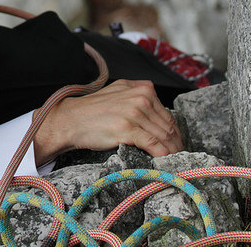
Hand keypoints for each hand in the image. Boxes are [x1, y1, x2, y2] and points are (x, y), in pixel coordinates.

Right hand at [33, 80, 182, 165]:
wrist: (71, 119)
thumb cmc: (92, 110)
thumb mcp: (119, 92)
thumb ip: (139, 97)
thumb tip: (158, 116)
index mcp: (142, 88)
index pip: (167, 113)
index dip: (174, 131)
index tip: (176, 143)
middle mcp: (141, 97)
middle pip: (168, 125)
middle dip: (176, 143)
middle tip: (179, 156)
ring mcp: (135, 112)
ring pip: (164, 136)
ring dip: (172, 152)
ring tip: (175, 162)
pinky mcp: (128, 128)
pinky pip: (154, 145)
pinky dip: (162, 155)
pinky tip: (165, 162)